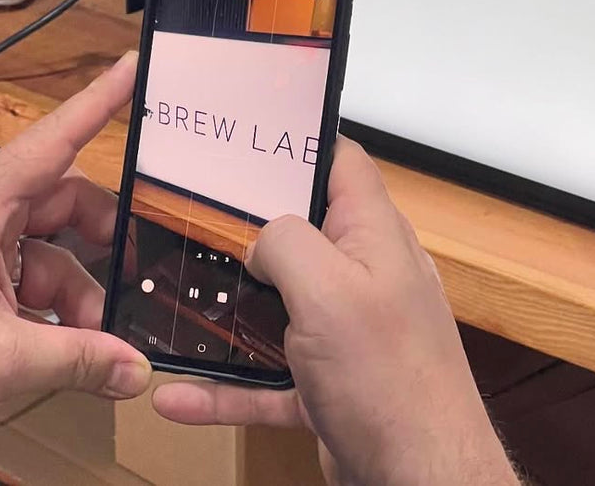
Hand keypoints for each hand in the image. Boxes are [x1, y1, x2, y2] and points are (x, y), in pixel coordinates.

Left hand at [0, 53, 151, 468]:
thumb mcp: (0, 363)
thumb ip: (77, 359)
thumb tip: (137, 371)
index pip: (55, 142)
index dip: (99, 103)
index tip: (135, 66)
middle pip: (64, 200)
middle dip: (106, 235)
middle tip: (140, 264)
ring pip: (51, 251)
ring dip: (82, 290)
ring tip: (103, 338)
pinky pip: (31, 283)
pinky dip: (58, 311)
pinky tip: (75, 349)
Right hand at [153, 139, 518, 485]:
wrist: (419, 478)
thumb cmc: (388, 376)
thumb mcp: (327, 289)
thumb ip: (286, 242)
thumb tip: (260, 239)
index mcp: (373, 234)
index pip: (341, 162)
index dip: (298, 144)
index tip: (245, 142)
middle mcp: (363, 275)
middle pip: (300, 234)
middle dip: (246, 231)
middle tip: (188, 219)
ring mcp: (346, 333)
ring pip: (277, 309)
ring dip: (229, 312)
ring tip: (175, 300)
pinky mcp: (328, 386)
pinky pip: (268, 377)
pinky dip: (228, 386)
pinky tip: (178, 396)